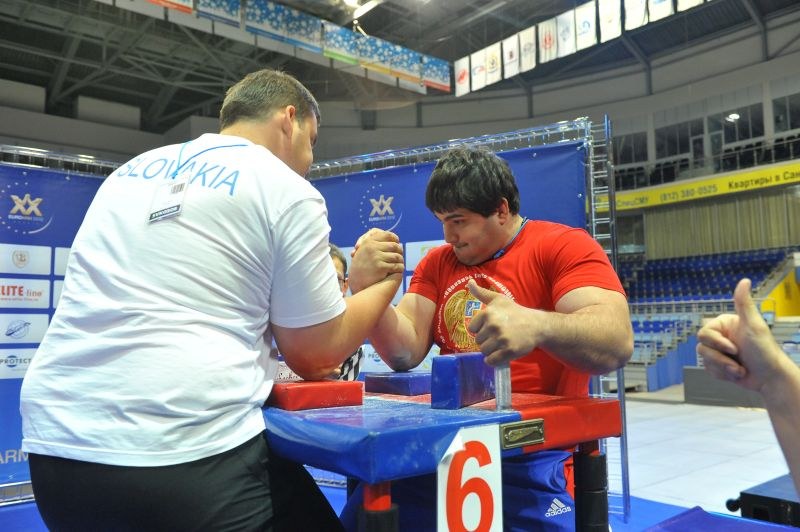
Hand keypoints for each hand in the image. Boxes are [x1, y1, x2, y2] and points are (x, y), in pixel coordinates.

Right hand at [348, 229, 403, 293]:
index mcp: (369, 241)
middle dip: (399, 251)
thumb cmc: (361, 266)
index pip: (388, 235)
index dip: (395, 240)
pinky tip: (399, 270)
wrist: (356, 282)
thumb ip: (376, 243)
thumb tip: (395, 239)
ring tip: (400, 264)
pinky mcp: (381, 267)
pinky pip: (396, 266)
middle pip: (394, 246)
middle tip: (400, 257)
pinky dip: (400, 268)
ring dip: (400, 261)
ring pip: (397, 256)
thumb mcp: (365, 250)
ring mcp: (376, 257)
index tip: (397, 245)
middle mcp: (372, 247)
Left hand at [466, 280, 538, 365]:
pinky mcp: (509, 351)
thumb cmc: (515, 311)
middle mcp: (493, 326)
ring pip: (484, 351)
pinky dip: (494, 360)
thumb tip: (468, 282)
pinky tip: (500, 354)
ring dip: (491, 351)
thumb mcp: (498, 299)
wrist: (536, 325)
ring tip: (500, 344)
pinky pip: (491, 361)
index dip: (481, 330)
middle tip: (499, 336)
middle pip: (478, 341)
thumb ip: (481, 292)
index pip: (472, 329)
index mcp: (487, 313)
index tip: (491, 327)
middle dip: (487, 341)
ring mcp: (501, 339)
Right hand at [696, 278, 786, 392]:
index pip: (704, 333)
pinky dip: (723, 375)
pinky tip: (737, 373)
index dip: (717, 343)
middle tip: (738, 359)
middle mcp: (721, 337)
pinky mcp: (719, 367)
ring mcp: (719, 352)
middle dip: (721, 358)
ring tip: (740, 370)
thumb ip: (744, 303)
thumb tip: (744, 280)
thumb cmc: (764, 351)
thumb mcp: (754, 325)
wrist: (769, 379)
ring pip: (705, 360)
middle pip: (702, 348)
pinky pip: (709, 370)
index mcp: (725, 326)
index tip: (734, 348)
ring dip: (724, 368)